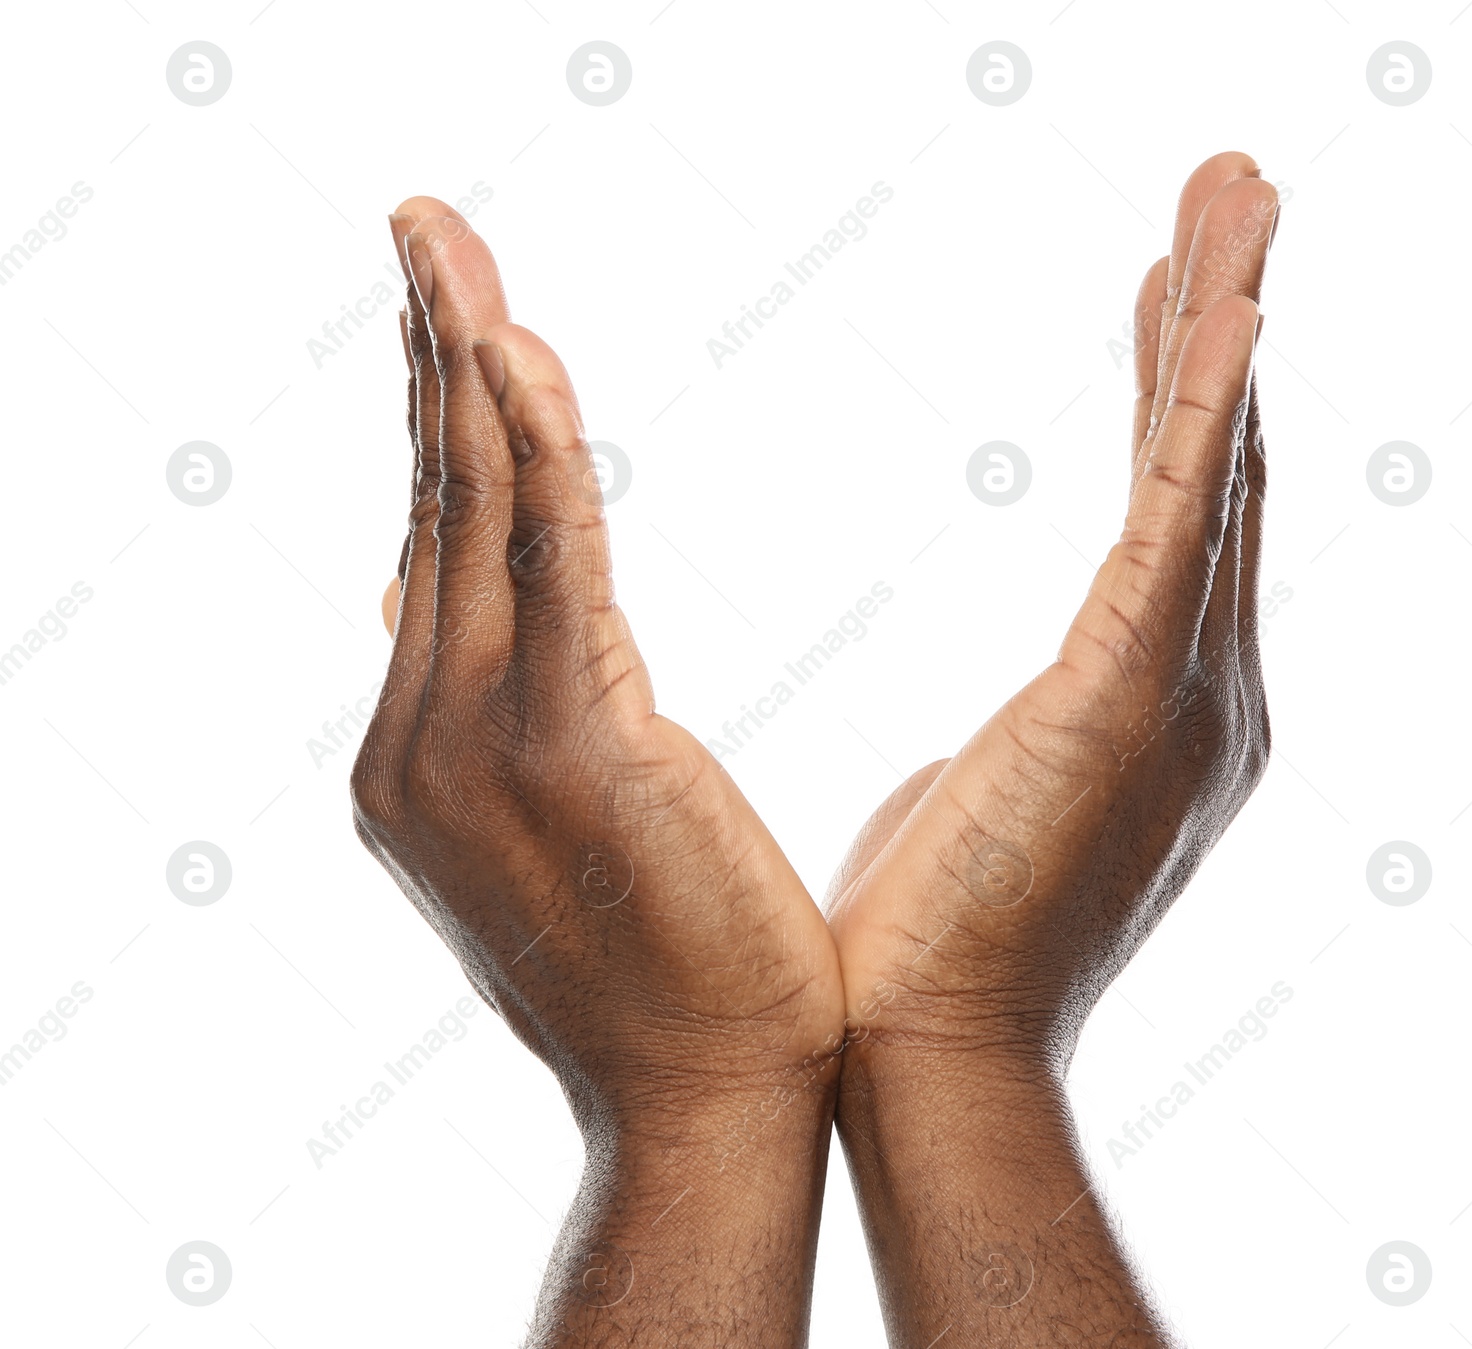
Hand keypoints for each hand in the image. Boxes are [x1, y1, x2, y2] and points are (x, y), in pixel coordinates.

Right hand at [352, 198, 843, 1344]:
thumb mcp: (539, 825)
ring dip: (461, 361)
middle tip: (425, 224)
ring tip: (447, 239)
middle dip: (429, 351)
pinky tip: (516, 348)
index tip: (447, 314)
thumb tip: (412, 594)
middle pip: (433, 506)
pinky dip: (532, 449)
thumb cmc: (661, 964)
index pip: (432, 548)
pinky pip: (547, 560)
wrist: (705, 1102)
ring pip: (471, 513)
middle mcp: (420, 738)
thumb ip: (480, 702)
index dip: (436, 419)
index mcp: (420, 753)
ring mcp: (477, 744)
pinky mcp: (569, 745)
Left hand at [826, 152, 1276, 1345]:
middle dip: (1224, 322)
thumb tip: (1024, 718)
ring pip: (1215, 473)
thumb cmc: (932, 934)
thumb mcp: (996, 794)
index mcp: (1156, 706)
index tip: (1169, 291)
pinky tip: (1224, 313)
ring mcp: (1178, 697)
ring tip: (1244, 192)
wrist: (920, 1055)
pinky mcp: (1118, 707)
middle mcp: (1199, 690)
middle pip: (1219, 470)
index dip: (1183, 394)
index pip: (1177, 515)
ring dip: (1228, 325)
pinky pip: (1175, 527)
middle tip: (1236, 191)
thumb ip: (1039, 735)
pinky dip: (1204, 413)